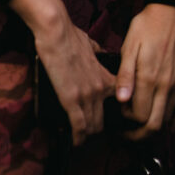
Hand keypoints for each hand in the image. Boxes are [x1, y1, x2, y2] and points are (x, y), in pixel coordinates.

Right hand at [34, 18, 115, 145]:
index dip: (111, 113)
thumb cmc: (69, 34)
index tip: (105, 118)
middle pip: (103, 120)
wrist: (56, 31)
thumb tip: (97, 53)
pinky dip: (78, 137)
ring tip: (81, 139)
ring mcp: (87, 95)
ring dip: (87, 135)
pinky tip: (76, 142)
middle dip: (96, 129)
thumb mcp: (90, 43)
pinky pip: (79, 126)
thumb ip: (96, 52)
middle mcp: (100, 88)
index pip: (117, 103)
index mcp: (104, 76)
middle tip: (89, 133)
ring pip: (92, 126)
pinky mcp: (71, 99)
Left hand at [115, 3, 174, 138]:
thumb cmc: (147, 26)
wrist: (172, 11)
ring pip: (169, 121)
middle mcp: (167, 85)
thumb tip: (121, 100)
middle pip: (154, 126)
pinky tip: (165, 121)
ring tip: (140, 126)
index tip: (118, 112)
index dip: (126, 120)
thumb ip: (125, 75)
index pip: (139, 116)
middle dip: (138, 135)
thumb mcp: (129, 45)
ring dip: (154, 129)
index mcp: (150, 77)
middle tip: (126, 133)